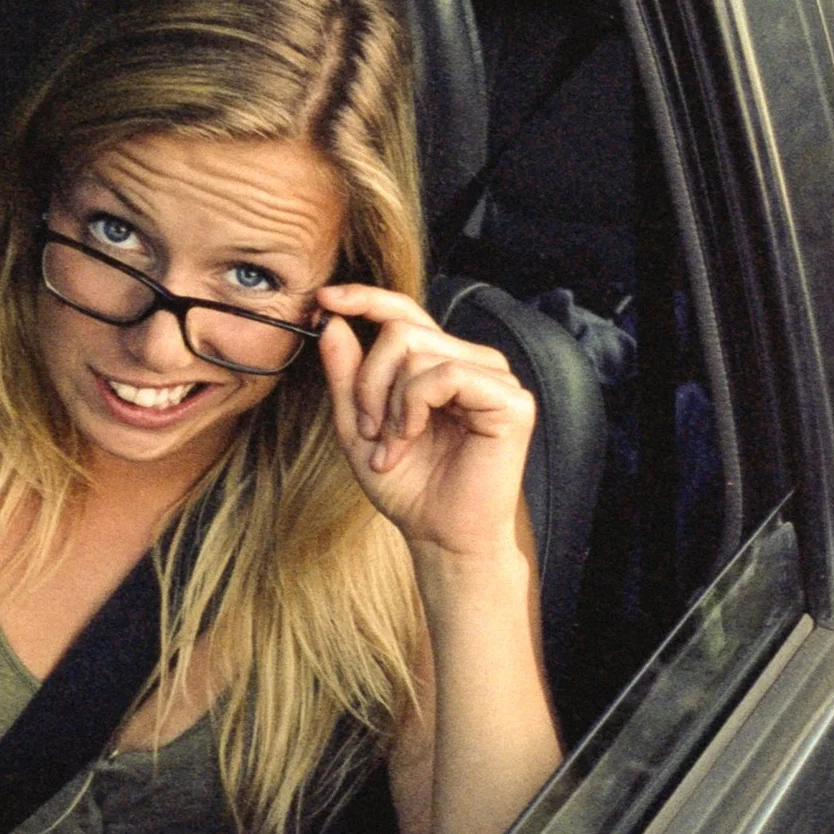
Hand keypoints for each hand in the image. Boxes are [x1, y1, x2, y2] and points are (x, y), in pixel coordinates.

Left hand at [316, 284, 535, 561]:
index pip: (404, 312)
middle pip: (400, 331)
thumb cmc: (408, 487)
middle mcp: (471, 361)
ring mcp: (494, 377)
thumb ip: (346, 375)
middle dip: (368, 382)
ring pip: (417, 350)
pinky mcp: (510, 399)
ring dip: (389, 403)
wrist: (440, 536)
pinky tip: (410, 438)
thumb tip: (331, 319)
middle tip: (366, 431)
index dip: (365, 298)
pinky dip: (414, 407)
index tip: (323, 299)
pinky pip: (445, 374)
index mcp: (439, 363)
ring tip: (391, 446)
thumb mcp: (357, 427)